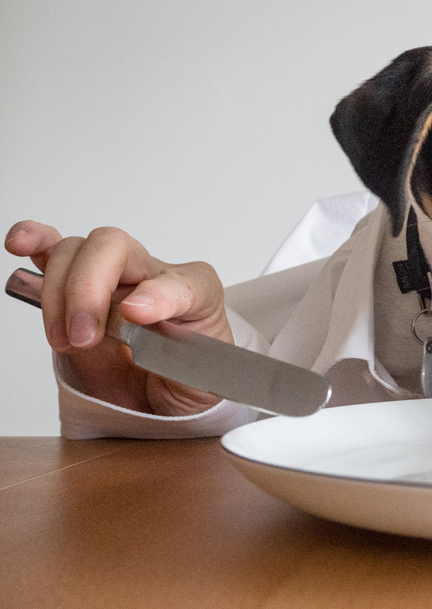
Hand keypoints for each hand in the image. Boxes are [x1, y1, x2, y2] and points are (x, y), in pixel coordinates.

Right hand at [5, 221, 230, 415]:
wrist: (168, 397)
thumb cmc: (188, 379)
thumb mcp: (202, 379)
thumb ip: (182, 354)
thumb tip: (135, 316)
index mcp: (196, 295)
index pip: (183, 280)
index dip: (159, 293)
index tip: (137, 315)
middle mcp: (152, 277)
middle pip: (114, 248)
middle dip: (87, 291)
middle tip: (84, 338)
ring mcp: (114, 279)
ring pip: (76, 252)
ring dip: (59, 293)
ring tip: (66, 338)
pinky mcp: (78, 289)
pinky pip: (55, 252)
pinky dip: (36, 243)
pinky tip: (20, 244)